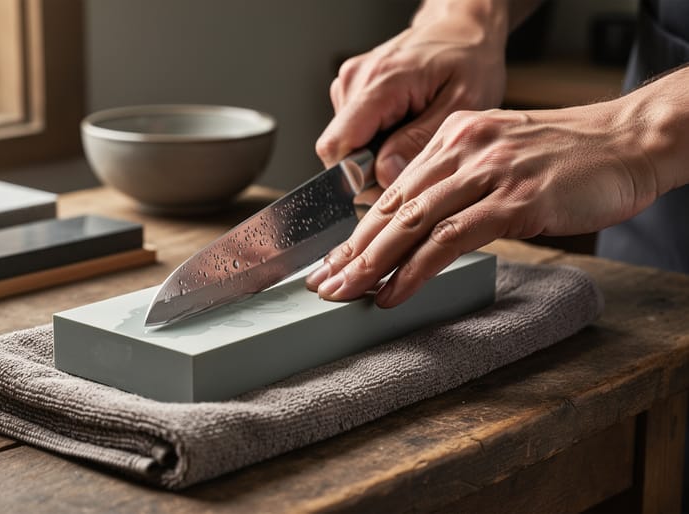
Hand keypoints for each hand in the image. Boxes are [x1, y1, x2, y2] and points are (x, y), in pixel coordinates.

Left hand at [307, 99, 663, 306]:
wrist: (629, 142)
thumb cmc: (569, 158)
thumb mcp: (502, 158)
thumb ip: (461, 184)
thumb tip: (421, 229)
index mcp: (455, 139)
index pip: (393, 191)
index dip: (359, 232)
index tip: (334, 262)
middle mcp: (463, 150)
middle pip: (392, 207)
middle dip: (353, 251)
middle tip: (323, 284)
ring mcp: (488, 174)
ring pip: (413, 223)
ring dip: (373, 264)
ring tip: (346, 294)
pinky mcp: (514, 201)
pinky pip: (450, 240)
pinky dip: (415, 270)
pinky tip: (393, 292)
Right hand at [316, 4, 507, 189]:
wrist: (462, 28)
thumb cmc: (469, 60)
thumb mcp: (462, 103)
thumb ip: (420, 141)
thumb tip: (384, 174)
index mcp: (379, 83)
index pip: (336, 146)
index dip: (357, 175)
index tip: (389, 182)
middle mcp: (355, 80)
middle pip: (341, 150)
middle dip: (372, 168)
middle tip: (413, 161)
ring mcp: (349, 83)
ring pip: (347, 144)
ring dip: (376, 153)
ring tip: (412, 135)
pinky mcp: (352, 88)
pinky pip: (353, 131)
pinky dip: (377, 139)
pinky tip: (403, 125)